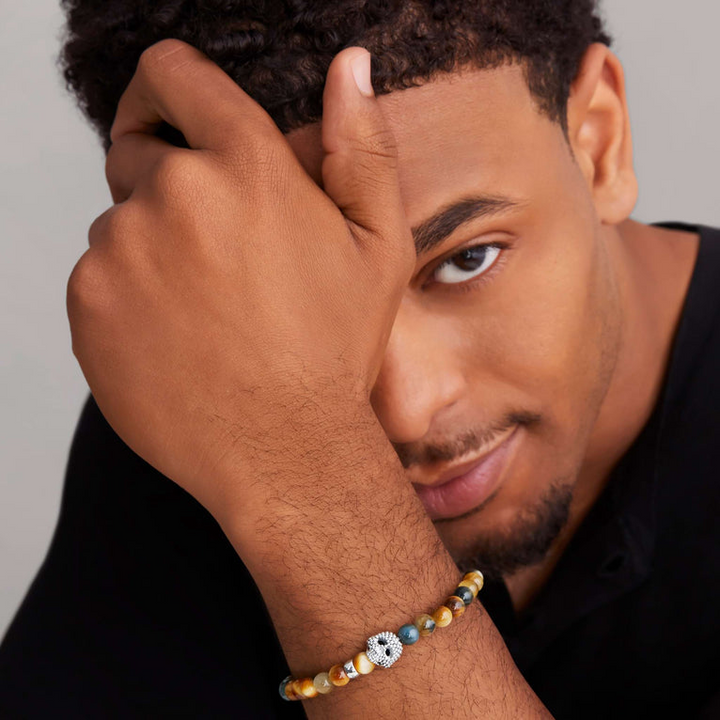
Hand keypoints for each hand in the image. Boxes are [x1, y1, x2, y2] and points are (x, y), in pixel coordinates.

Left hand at [66, 39, 412, 526]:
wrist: (281, 449)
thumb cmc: (333, 351)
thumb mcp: (378, 248)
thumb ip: (362, 147)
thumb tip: (351, 67)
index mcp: (246, 168)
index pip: (175, 75)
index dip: (173, 87)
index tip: (177, 111)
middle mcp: (172, 196)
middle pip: (143, 154)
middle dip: (175, 184)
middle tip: (223, 252)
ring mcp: (118, 251)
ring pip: (122, 224)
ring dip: (156, 249)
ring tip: (209, 310)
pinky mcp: (85, 304)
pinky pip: (98, 276)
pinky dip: (128, 296)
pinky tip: (179, 337)